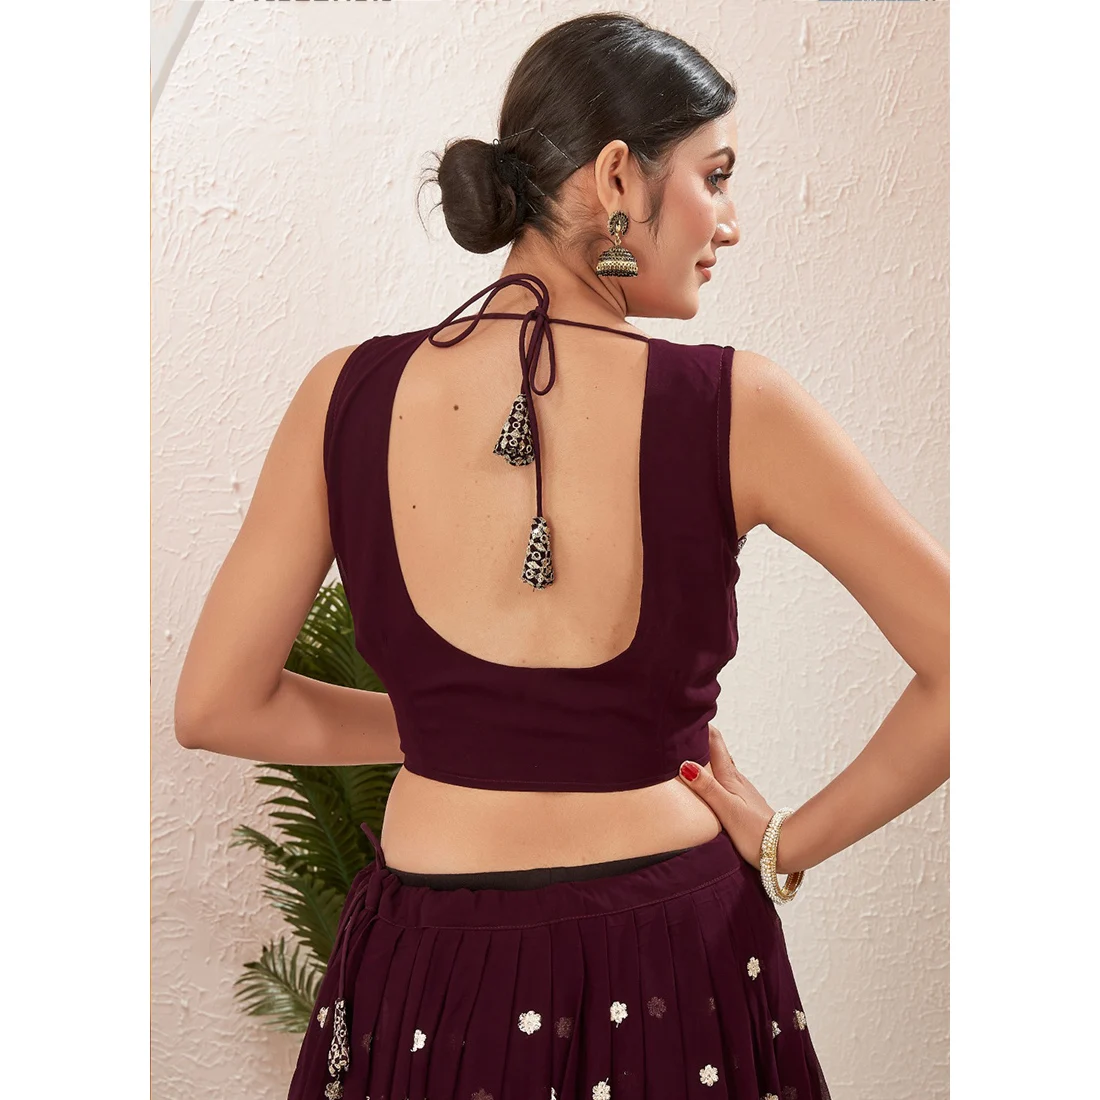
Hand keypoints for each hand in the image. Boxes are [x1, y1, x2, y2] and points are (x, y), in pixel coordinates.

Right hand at [678, 724, 775, 871]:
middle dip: (701, 736)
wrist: (785, 849)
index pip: (714, 742)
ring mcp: (741, 790)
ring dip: (706, 753)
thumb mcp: (726, 810)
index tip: (687, 712)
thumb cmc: (756, 833)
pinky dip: (713, 771)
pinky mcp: (743, 802)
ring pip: (721, 764)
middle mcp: (736, 779)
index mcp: (730, 778)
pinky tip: (710, 778)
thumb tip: (685, 764)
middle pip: (717, 750)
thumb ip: (707, 788)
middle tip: (684, 725)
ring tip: (691, 748)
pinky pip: (724, 779)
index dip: (702, 725)